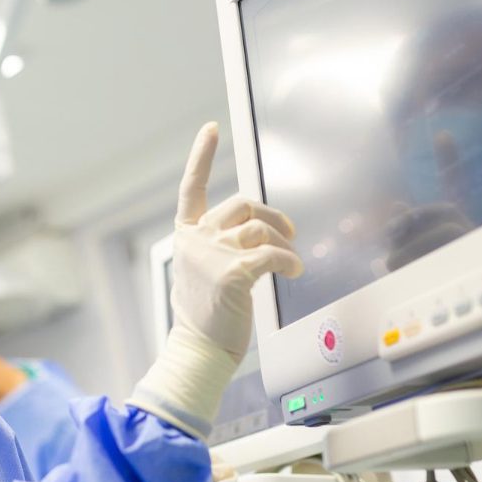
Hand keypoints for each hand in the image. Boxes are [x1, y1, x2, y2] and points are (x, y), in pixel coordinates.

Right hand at [172, 122, 302, 361]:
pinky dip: (289, 261)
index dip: (202, 156)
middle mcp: (196, 240)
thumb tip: (253, 236)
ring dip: (284, 241)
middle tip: (289, 234)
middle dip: (272, 217)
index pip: (192, 188)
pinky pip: (272, 253)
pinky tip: (293, 270)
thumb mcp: (202, 273)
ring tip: (291, 260)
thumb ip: (217, 247)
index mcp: (187, 237)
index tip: (211, 129)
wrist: (198, 351)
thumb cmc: (206, 318)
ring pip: (260, 227)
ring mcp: (212, 254)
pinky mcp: (233, 272)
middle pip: (242, 205)